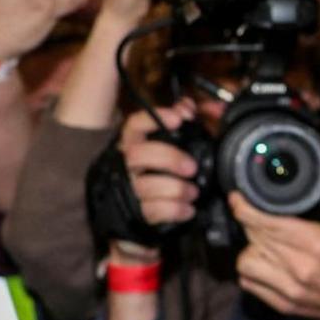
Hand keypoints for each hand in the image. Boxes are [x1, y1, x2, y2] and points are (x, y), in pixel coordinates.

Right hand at [118, 101, 201, 228]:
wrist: (143, 210)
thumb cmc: (161, 170)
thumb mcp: (174, 142)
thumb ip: (183, 120)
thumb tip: (189, 105)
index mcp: (134, 144)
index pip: (134, 125)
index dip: (153, 118)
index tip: (178, 118)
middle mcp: (126, 165)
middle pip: (138, 155)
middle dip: (169, 158)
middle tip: (191, 167)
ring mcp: (130, 189)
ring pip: (146, 186)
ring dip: (176, 189)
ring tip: (193, 192)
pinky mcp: (137, 213)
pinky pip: (154, 211)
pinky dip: (175, 210)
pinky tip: (188, 209)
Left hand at [229, 162, 319, 319]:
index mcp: (317, 244)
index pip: (265, 222)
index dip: (244, 207)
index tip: (239, 198)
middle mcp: (301, 268)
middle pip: (254, 237)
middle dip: (251, 222)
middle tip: (259, 214)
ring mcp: (290, 289)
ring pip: (246, 261)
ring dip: (250, 246)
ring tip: (266, 240)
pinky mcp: (284, 304)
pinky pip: (249, 283)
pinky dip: (251, 269)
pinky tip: (266, 260)